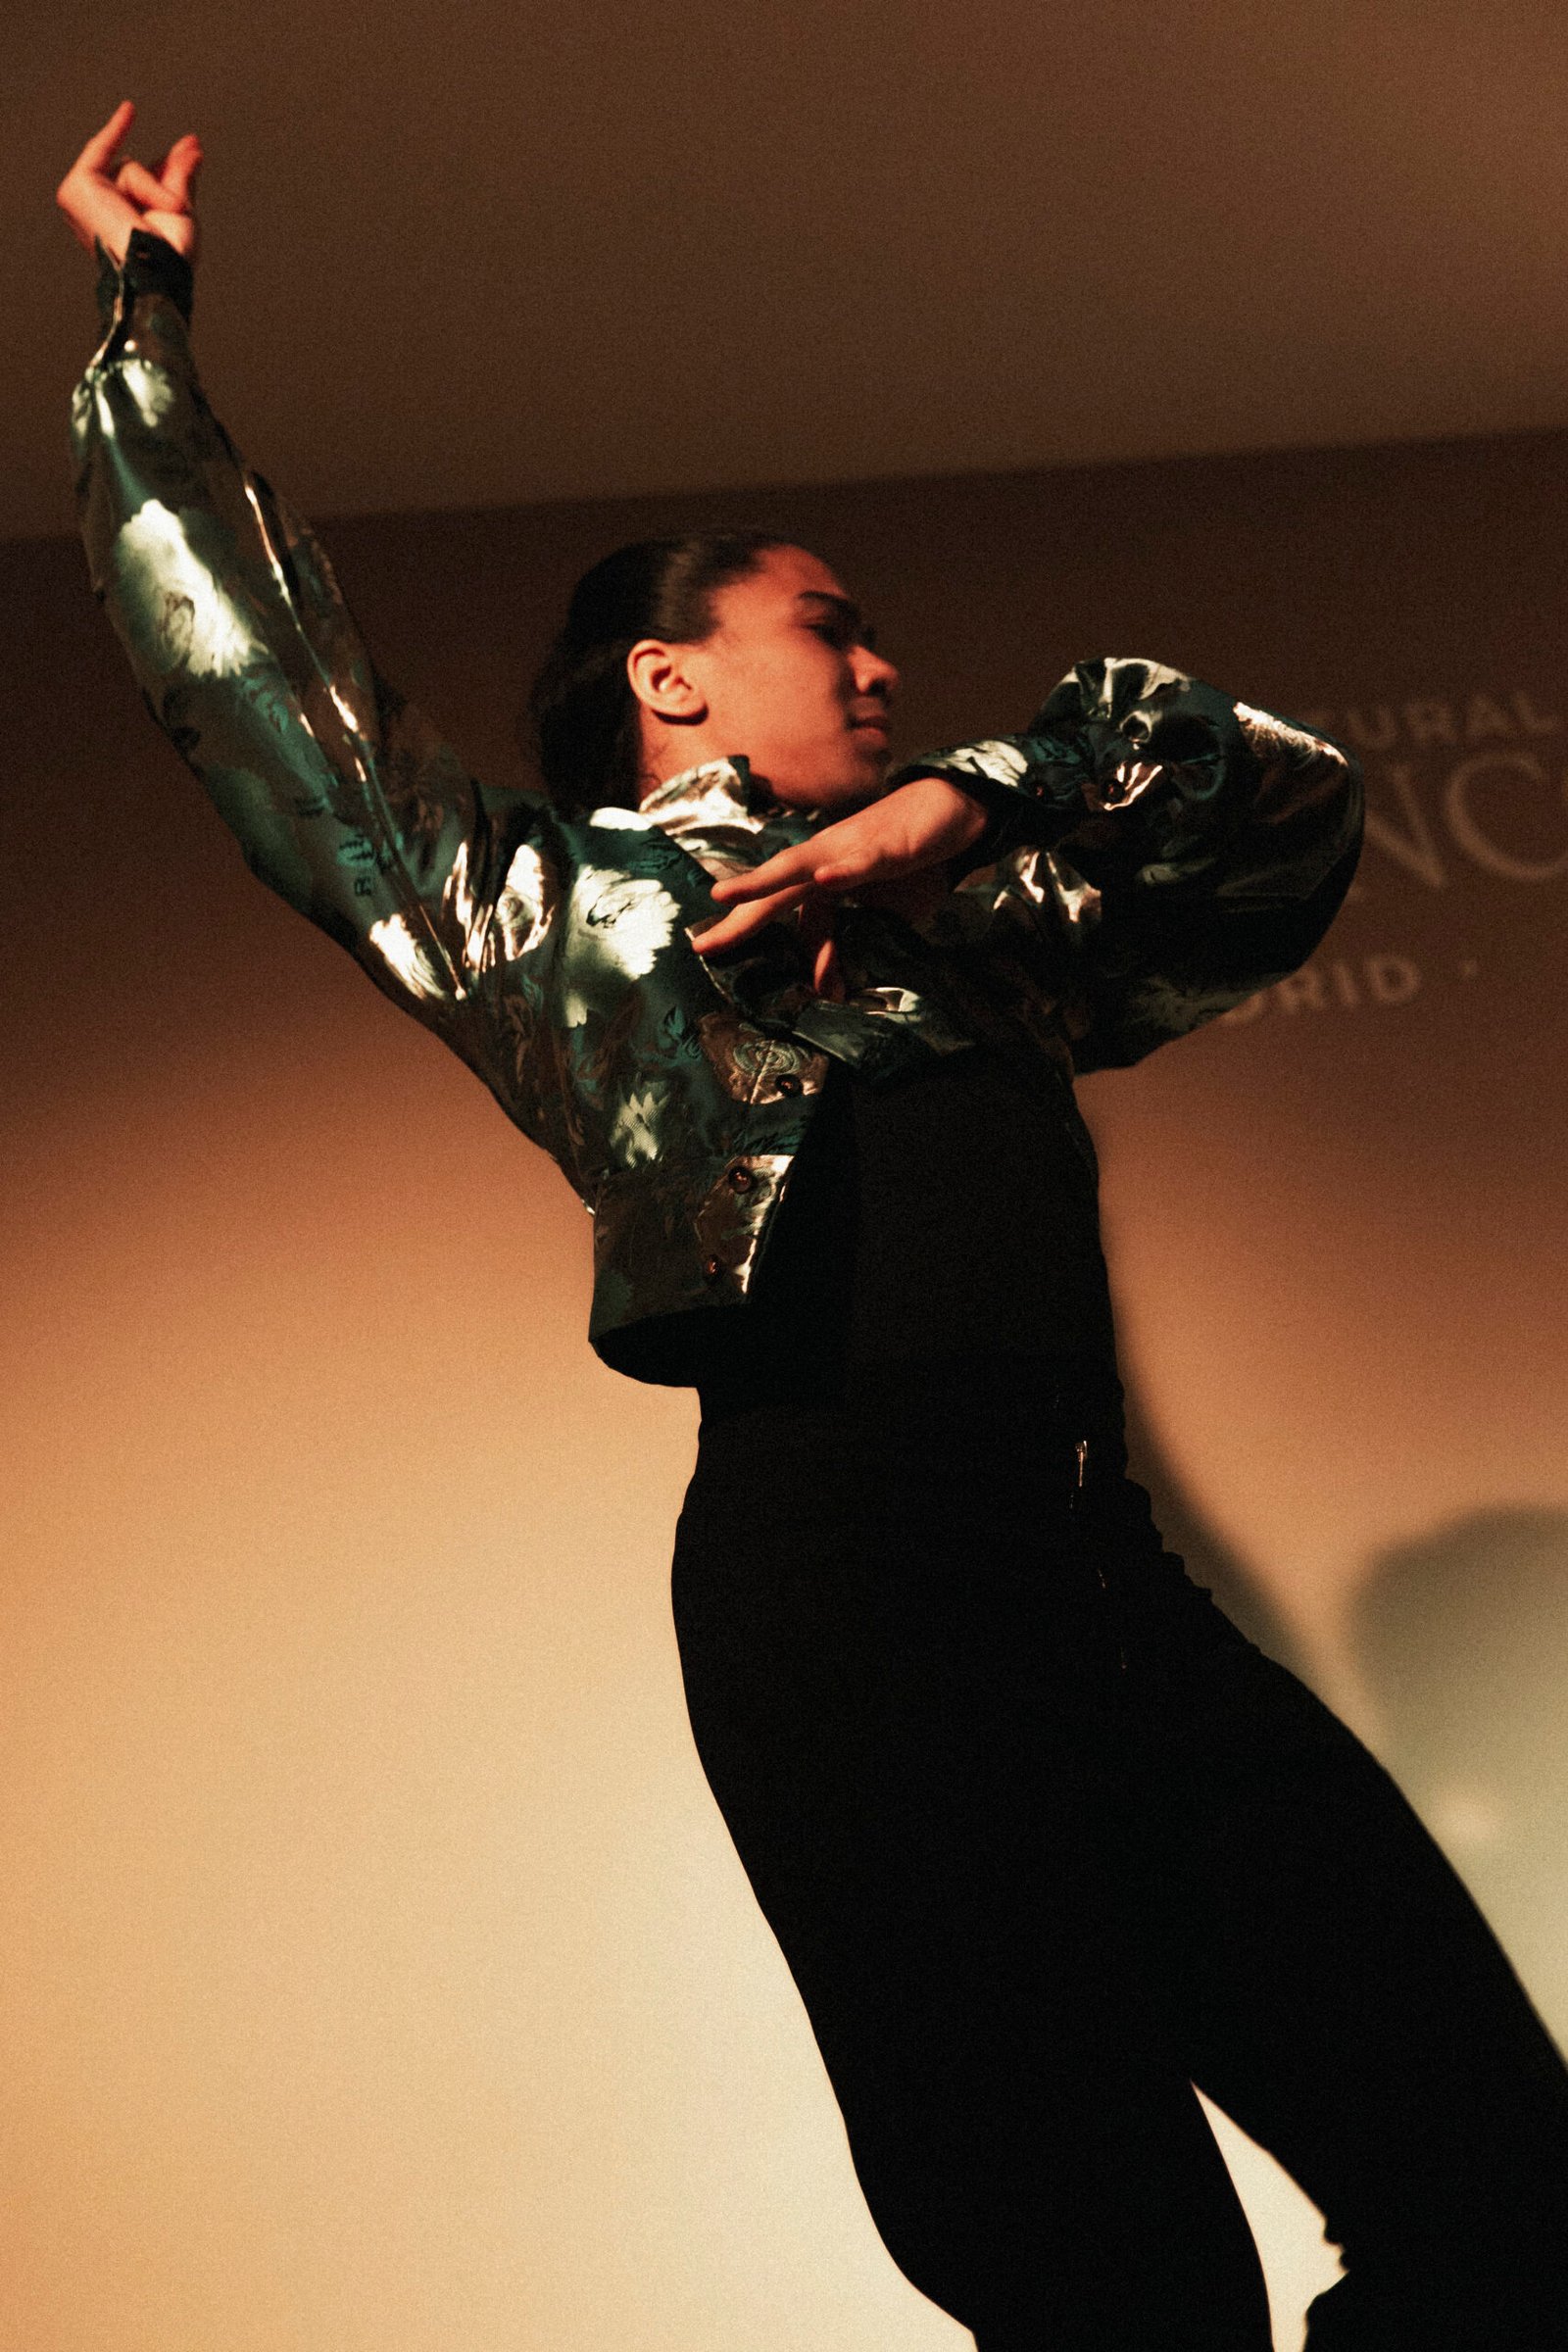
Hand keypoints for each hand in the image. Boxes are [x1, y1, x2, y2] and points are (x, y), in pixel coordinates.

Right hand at [57, 100, 202, 268]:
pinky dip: (116, 130)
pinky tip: (130, 111)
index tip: (188, 145)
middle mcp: (104, 216)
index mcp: (125, 227)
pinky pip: (102, 150)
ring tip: (167, 210)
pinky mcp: (76, 189)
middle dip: (164, 178)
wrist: (155, 271)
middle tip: (187, 178)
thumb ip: (180, 177)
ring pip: (129, 170)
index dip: (161, 170)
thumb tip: (192, 148)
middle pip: (136, 175)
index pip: (144, 191)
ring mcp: (86, 203)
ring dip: (154, 189)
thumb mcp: (180, 212)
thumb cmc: (170, 258)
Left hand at [690, 774, 988, 980]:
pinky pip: (862, 861)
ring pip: (801, 866)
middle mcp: (824, 857)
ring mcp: (852, 848)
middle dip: (736, 915)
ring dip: (763, 881)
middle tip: (701, 945)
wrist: (950, 808)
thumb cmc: (904, 857)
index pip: (776, 907)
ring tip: (728, 895)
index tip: (708, 952)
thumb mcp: (873, 910)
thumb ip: (847, 939)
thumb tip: (827, 985)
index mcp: (817, 873)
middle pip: (772, 888)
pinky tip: (825, 878)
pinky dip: (843, 870)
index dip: (746, 931)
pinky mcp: (888, 846)